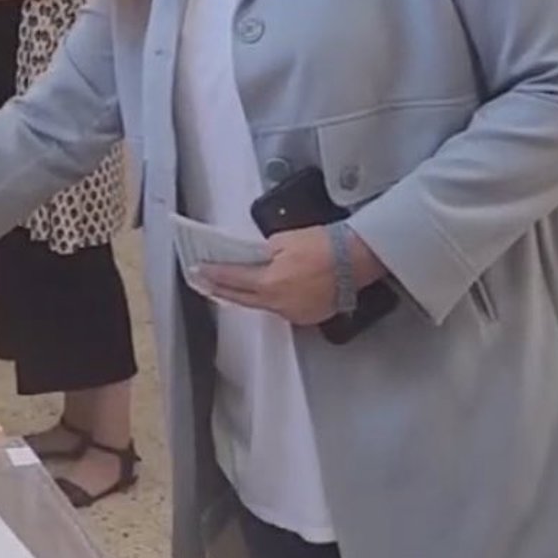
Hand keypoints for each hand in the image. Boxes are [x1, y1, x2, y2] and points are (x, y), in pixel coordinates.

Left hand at [196, 225, 383, 325]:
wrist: (357, 260)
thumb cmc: (327, 246)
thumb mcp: (285, 239)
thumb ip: (262, 251)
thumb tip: (252, 257)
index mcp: (270, 281)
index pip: (232, 278)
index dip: (213, 274)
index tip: (199, 271)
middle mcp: (278, 302)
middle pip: (240, 297)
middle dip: (220, 289)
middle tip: (205, 283)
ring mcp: (292, 312)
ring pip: (261, 305)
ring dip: (246, 296)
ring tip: (231, 287)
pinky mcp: (306, 317)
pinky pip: (281, 310)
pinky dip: (272, 300)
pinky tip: (268, 293)